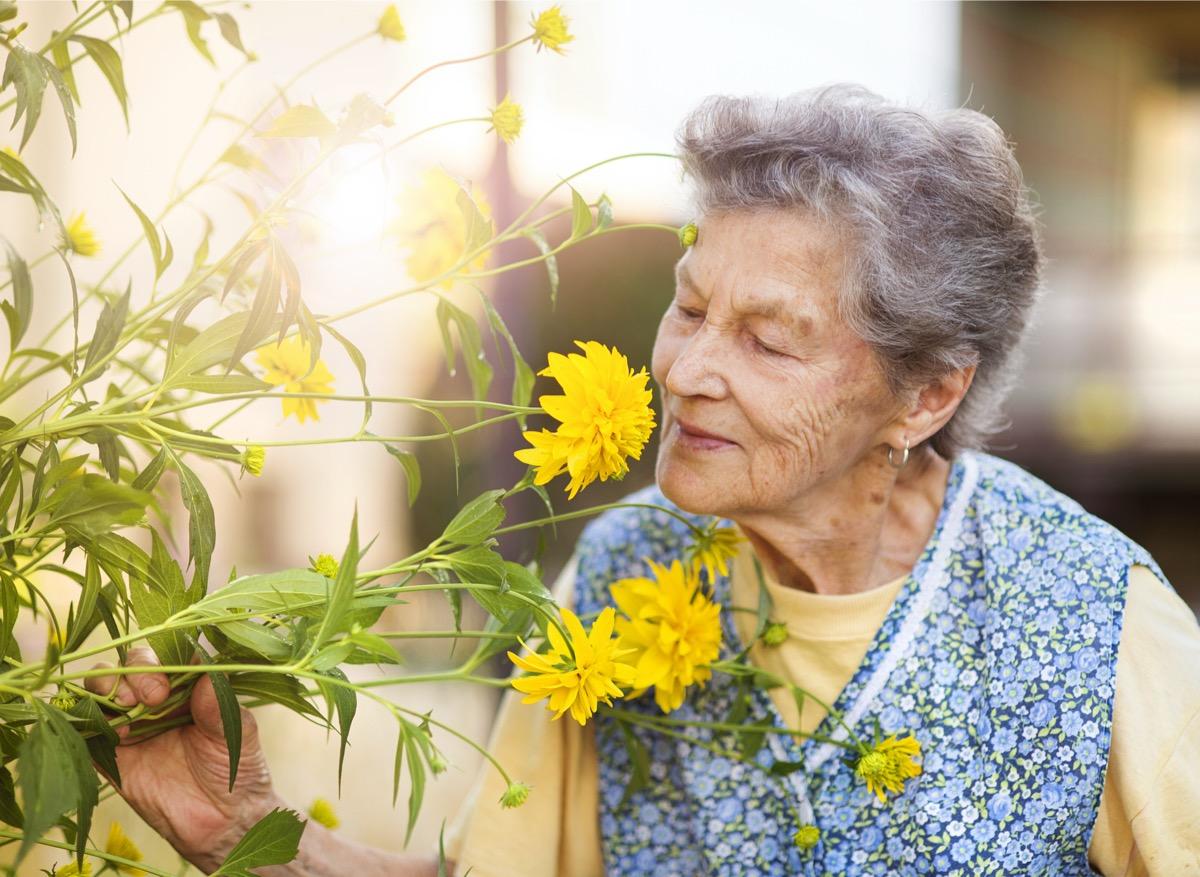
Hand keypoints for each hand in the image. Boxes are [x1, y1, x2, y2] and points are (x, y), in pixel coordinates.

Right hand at [85, 644, 282, 871]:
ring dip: (108, 689)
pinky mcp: (112, 753)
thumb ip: (219, 706)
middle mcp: (156, 698)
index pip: (166, 652)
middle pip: (129, 664)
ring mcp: (131, 723)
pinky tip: (116, 734)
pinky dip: (91, 722)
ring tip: (128, 712)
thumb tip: (205, 674)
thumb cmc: (236, 768)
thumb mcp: (236, 733)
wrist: (221, 820)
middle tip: (152, 698)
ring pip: (102, 688)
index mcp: (188, 685)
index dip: (161, 659)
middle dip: (133, 673)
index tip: (168, 683)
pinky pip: (86, 728)